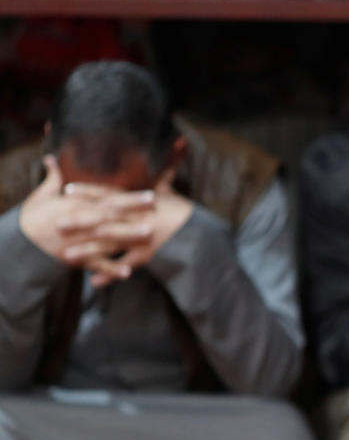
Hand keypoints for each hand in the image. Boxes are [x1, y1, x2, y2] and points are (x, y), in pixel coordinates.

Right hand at [20, 156, 154, 282]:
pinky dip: (111, 269)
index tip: (148, 192)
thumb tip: (52, 159)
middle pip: (110, 212)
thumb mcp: (43, 196)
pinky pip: (97, 265)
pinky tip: (127, 272)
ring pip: (107, 236)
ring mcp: (81, 240)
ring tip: (149, 234)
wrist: (23, 243)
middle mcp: (81, 220)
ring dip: (128, 235)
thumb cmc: (34, 218)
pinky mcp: (78, 259)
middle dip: (132, 208)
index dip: (125, 193)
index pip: (104, 196)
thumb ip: (54, 178)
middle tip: (154, 205)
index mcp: (75, 204)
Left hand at [68, 170, 192, 287]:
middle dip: (80, 222)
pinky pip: (126, 265)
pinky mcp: (148, 255)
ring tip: (66, 256)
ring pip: (110, 243)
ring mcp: (142, 238)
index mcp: (140, 203)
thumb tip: (169, 157)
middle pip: (104, 219)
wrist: (201, 234)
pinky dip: (111, 274)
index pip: (110, 195)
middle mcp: (138, 219)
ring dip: (88, 250)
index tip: (68, 191)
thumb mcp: (171, 194)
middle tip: (57, 224)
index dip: (89, 192)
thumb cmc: (184, 213)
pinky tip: (94, 282)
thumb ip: (163, 178)